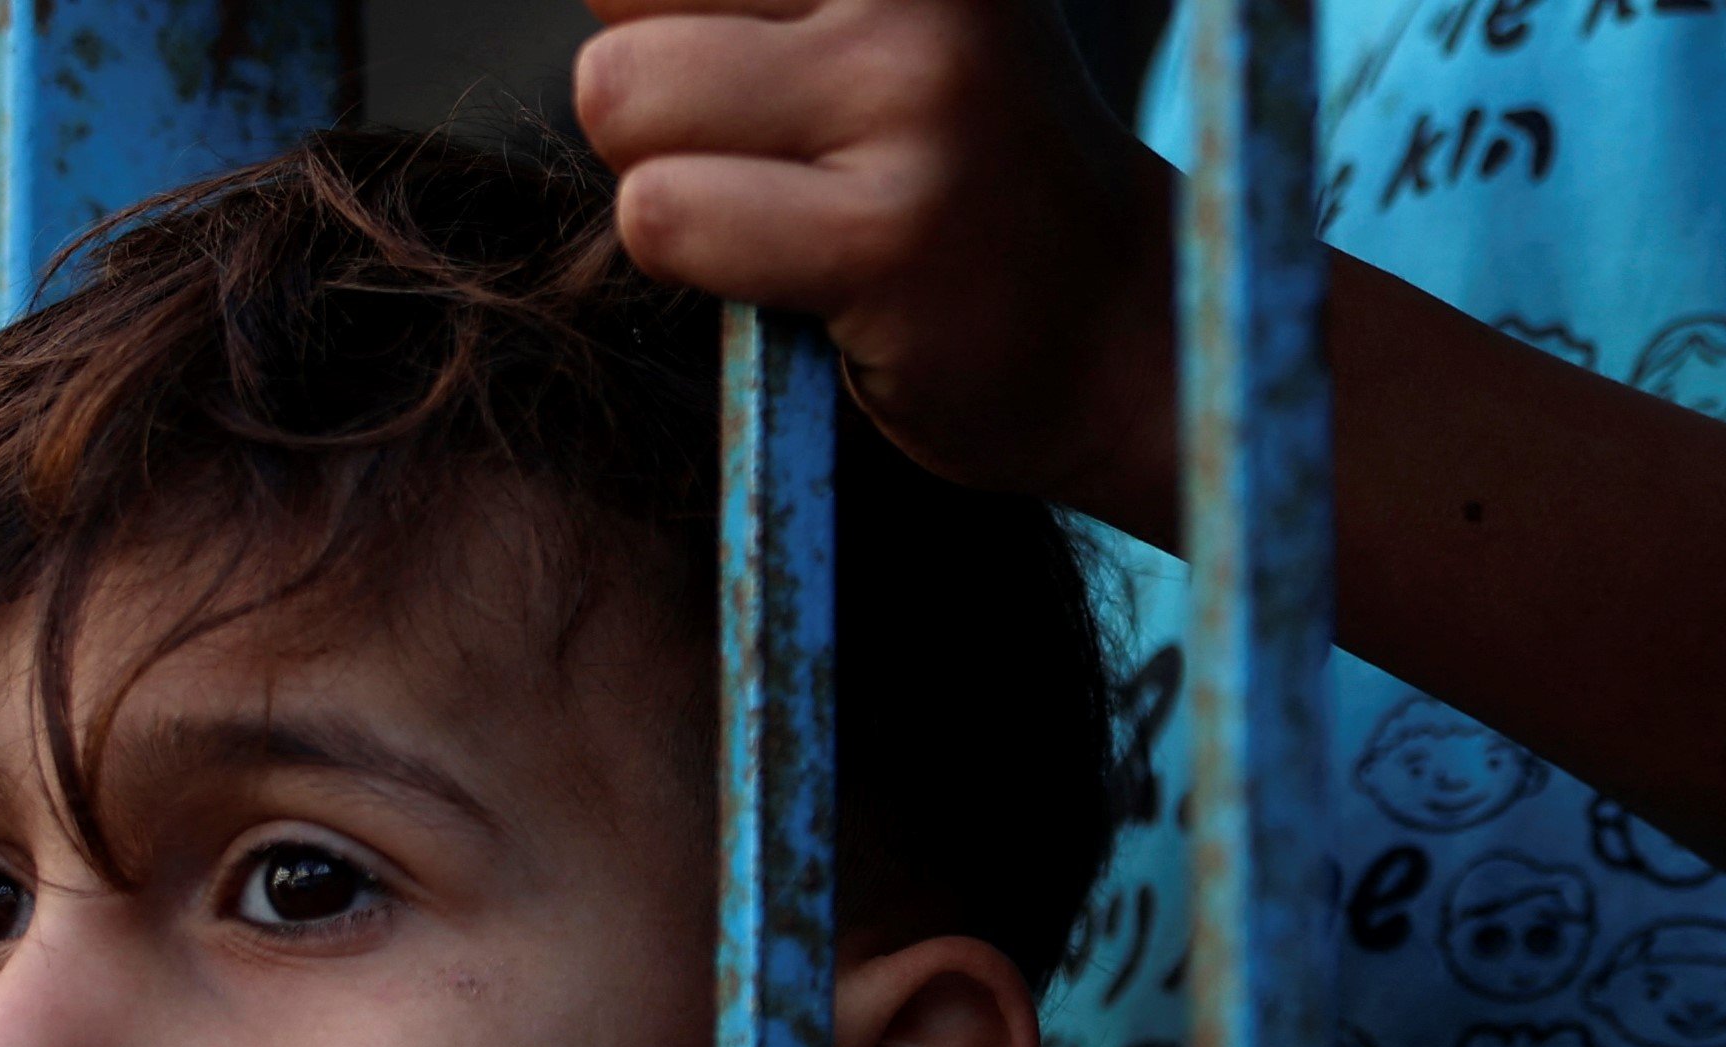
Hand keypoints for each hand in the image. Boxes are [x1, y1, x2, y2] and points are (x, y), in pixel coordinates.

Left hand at [577, 0, 1180, 523]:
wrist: (1123, 335)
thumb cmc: (959, 177)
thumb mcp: (878, 25)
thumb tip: (602, 16)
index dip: (671, 15)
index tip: (770, 84)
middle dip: (657, 91)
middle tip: (777, 159)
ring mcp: (910, 97)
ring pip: (621, 97)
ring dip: (666, 182)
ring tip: (787, 218)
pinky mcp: (886, 234)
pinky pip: (664, 216)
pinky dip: (698, 266)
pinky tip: (807, 282)